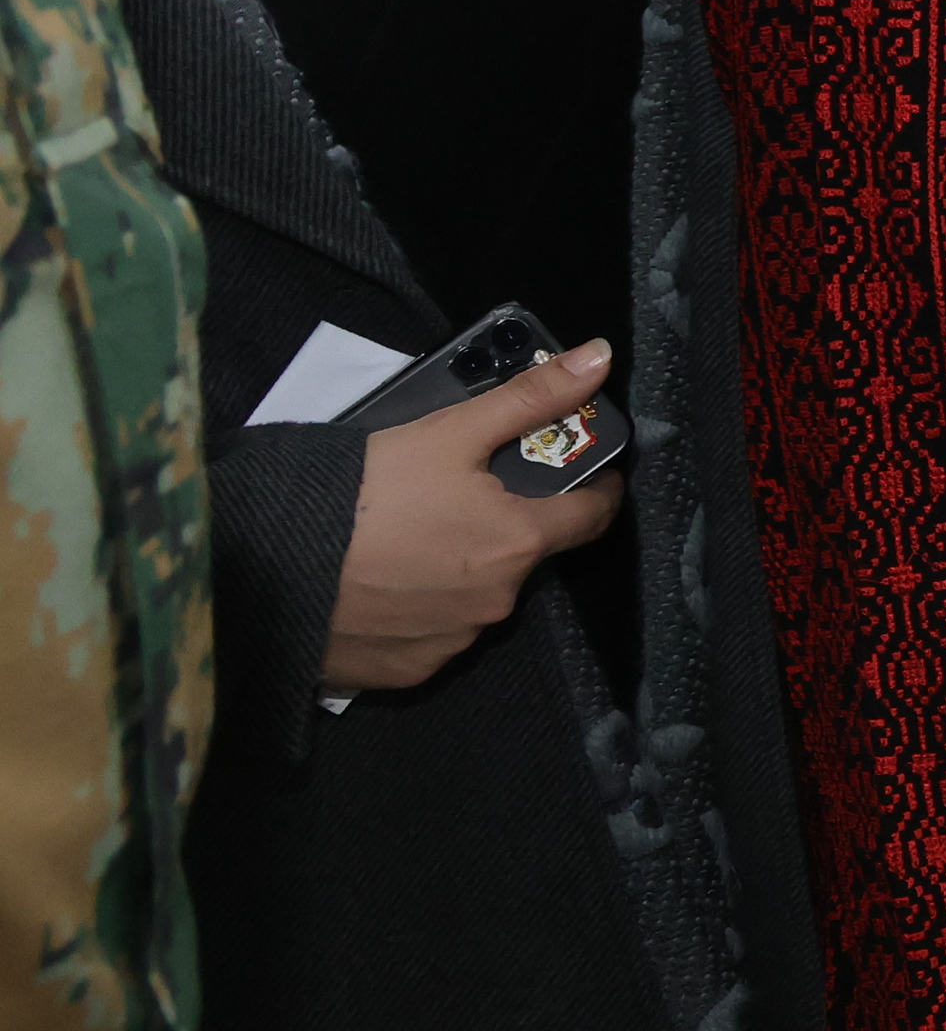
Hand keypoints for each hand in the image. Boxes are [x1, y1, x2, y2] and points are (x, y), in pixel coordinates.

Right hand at [324, 339, 619, 691]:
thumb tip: (599, 358)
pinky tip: (385, 583)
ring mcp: (451, 643)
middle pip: (525, 555)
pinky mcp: (405, 671)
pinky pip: (431, 635)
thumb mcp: (449, 430)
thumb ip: (529, 397)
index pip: (592, 518)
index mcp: (518, 544)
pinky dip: (420, 610)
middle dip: (507, 524)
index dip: (596, 489)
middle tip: (461, 496)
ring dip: (462, 569)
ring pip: (477, 596)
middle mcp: (497, 603)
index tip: (588, 474)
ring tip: (412, 537)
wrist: (260, 565)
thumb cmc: (362, 492)